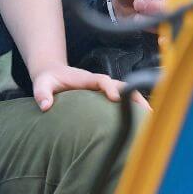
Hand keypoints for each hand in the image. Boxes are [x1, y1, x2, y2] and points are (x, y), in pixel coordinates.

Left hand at [30, 65, 149, 110]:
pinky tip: (142, 120)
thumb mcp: (41, 84)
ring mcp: (102, 88)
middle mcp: (97, 82)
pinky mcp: (104, 95)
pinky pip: (122, 98)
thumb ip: (42, 93)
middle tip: (146, 111)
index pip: (101, 80)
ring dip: (138, 102)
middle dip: (133, 95)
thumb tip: (45, 105)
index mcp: (85, 79)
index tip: (115, 98)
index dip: (109, 87)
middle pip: (120, 84)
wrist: (52, 73)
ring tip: (150, 118)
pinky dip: (133, 106)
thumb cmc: (48, 80)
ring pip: (125, 91)